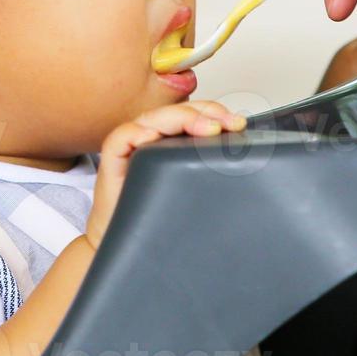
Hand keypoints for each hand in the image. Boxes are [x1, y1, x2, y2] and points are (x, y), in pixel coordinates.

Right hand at [86, 101, 244, 248]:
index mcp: (170, 139)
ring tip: (207, 128)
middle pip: (178, 112)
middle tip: (229, 124)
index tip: (239, 125)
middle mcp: (151, 137)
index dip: (217, 113)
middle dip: (207, 113)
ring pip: (154, 118)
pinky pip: (122, 138)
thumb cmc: (156, 216)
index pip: (195, 114)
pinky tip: (154, 138)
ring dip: (182, 118)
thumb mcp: (191, 190)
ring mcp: (131, 146)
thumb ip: (210, 171)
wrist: (122, 244)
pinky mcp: (112, 159)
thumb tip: (245, 162)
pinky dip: (137, 134)